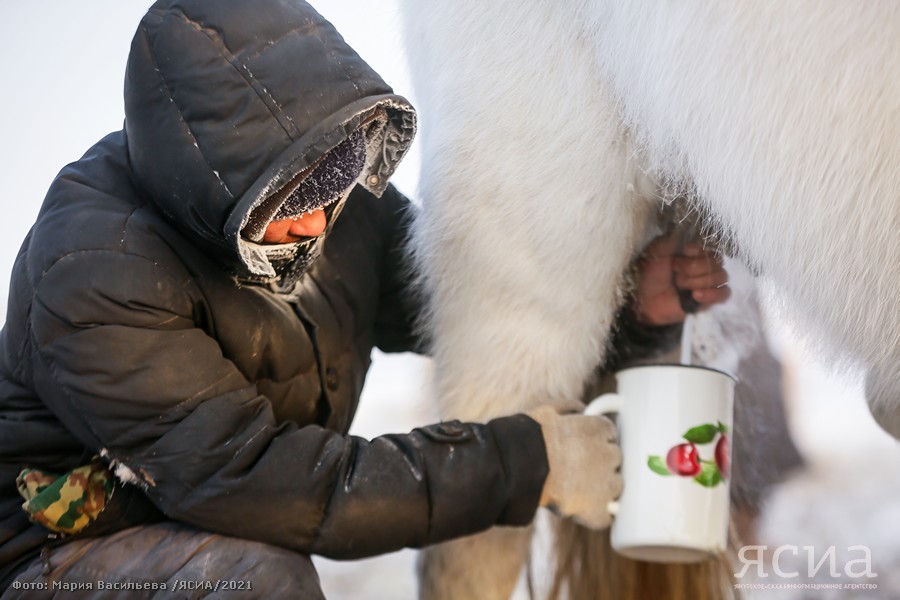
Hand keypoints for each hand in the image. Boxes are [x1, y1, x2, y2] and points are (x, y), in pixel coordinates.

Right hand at [528, 405, 621, 529]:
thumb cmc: (530, 438)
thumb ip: (568, 408)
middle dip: (599, 464)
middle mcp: (609, 454)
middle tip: (577, 469)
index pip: (609, 435)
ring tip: (577, 490)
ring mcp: (605, 483)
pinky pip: (604, 516)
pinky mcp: (596, 509)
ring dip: (600, 488)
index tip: (584, 448)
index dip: (595, 443)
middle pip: (614, 461)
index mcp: (601, 429)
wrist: (519, 466)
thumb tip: (580, 408)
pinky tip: (581, 511)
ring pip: (614, 487)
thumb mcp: (548, 411)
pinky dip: (595, 515)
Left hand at [632, 234, 730, 325]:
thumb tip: (683, 229)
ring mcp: (709, 281)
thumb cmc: (650, 275)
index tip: (685, 251)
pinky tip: (695, 295)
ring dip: (697, 281)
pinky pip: (725, 293)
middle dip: (693, 267)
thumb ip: (669, 240)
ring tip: (679, 285)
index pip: (710, 245)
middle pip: (717, 261)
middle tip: (675, 271)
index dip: (699, 249)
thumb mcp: (655, 253)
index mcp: (694, 252)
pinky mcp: (710, 298)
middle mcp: (705, 264)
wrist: (645, 300)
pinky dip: (712, 294)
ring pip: (720, 276)